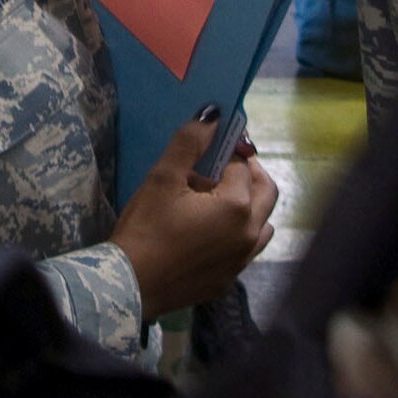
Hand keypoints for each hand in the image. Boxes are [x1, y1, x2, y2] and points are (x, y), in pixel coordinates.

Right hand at [111, 114, 278, 323]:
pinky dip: (238, 233)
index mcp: (237, 205)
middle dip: (249, 173)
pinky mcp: (229, 278)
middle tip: (222, 166)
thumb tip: (213, 114)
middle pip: (266, 191)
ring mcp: (242, 259)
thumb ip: (190, 143)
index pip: (242, 165)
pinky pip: (246, 249)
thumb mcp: (163, 178)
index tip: (210, 147)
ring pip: (263, 223)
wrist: (131, 284)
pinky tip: (210, 233)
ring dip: (250, 206)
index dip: (227, 151)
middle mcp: (250, 232)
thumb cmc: (146, 227)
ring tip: (217, 202)